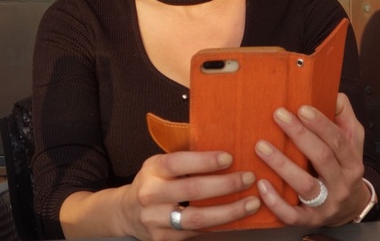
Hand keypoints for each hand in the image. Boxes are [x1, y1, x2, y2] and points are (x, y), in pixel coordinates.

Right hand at [121, 150, 260, 239]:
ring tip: (252, 202)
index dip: (205, 161)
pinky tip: (237, 218)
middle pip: (192, 190)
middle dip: (225, 184)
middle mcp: (151, 194)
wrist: (127, 213)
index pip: (179, 163)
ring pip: (198, 218)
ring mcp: (156, 220)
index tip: (229, 157)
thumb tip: (222, 148)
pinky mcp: (164, 240)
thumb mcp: (160, 164)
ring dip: (229, 211)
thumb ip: (184, 160)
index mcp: (152, 169)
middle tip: (249, 178)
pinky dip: (220, 225)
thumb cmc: (153, 181)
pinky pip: (197, 232)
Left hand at [254, 93, 372, 226]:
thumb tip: (333, 93)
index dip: (321, 124)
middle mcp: (342, 184)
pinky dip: (276, 202)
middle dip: (299, 135)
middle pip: (322, 159)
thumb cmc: (344, 165)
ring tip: (261, 146)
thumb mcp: (352, 139)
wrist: (350, 207)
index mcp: (351, 162)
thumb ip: (343, 115)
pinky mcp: (311, 220)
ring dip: (282, 165)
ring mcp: (327, 204)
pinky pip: (293, 215)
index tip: (301, 108)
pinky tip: (261, 185)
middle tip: (278, 115)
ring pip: (305, 185)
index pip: (338, 141)